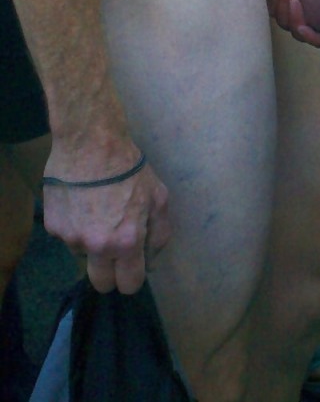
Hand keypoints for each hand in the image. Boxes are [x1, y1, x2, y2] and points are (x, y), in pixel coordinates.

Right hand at [43, 141, 169, 294]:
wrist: (91, 141)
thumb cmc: (129, 167)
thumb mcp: (159, 196)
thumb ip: (159, 233)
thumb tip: (151, 260)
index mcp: (127, 242)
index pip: (129, 285)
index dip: (133, 278)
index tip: (132, 268)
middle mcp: (97, 247)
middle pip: (101, 283)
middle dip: (110, 273)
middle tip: (114, 249)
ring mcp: (71, 238)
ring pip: (83, 256)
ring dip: (91, 243)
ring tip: (97, 211)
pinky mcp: (53, 227)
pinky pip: (67, 237)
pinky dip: (75, 226)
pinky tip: (81, 202)